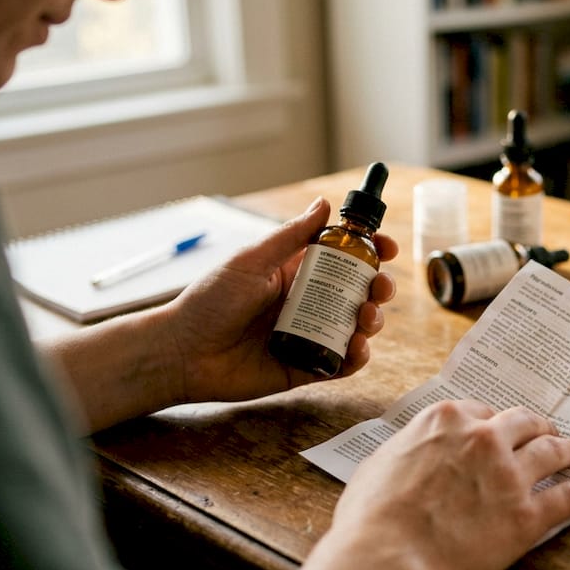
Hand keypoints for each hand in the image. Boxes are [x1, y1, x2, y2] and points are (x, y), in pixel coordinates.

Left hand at [162, 196, 397, 402]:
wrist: (183, 353)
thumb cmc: (209, 302)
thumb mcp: (251, 261)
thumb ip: (290, 236)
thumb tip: (324, 203)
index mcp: (296, 272)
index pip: (343, 257)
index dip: (369, 249)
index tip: (386, 246)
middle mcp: (308, 302)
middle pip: (359, 291)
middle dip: (379, 287)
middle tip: (380, 289)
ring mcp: (309, 334)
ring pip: (357, 326)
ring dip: (373, 320)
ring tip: (366, 319)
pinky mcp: (307, 366)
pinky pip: (342, 362)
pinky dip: (357, 356)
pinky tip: (356, 348)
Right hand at [325, 400, 569, 569]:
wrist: (389, 557)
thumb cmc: (371, 517)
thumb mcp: (380, 462)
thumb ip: (409, 448)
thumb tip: (415, 452)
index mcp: (446, 420)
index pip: (482, 413)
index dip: (492, 424)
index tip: (499, 431)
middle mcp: (483, 439)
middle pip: (523, 423)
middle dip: (536, 427)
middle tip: (545, 433)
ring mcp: (509, 475)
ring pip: (551, 452)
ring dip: (566, 450)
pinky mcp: (527, 516)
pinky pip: (566, 497)